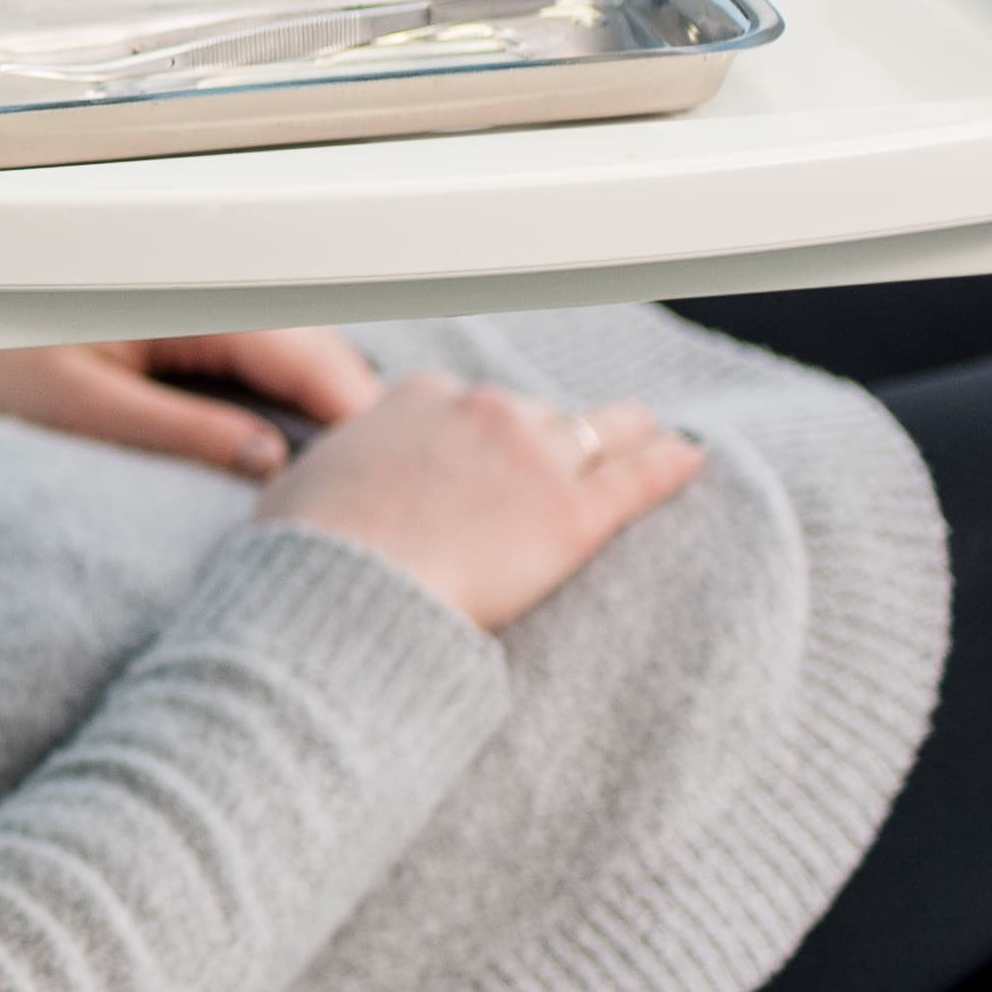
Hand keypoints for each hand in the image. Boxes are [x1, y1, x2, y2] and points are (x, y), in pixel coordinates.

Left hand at [0, 328, 379, 476]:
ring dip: (319, 415)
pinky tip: (287, 462)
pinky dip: (280, 404)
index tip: (399, 485)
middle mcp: (198, 285)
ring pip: (291, 357)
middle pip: (314, 354)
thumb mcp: (76, 404)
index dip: (357, 420)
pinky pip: (253, 361)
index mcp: (183, 292)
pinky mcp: (175, 324)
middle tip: (385, 508)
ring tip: (344, 494)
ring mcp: (191, 302)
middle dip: (352, 423)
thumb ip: (180, 430)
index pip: (306, 355)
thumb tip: (271, 466)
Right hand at [251, 374, 704, 632]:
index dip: (476, 430)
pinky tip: (690, 457)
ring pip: (599, 429)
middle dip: (544, 434)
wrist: (347, 593)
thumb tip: (320, 485)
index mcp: (415, 397)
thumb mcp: (301, 487)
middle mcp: (482, 410)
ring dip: (623, 430)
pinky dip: (669, 463)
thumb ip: (333, 471)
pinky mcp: (574, 512)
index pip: (463, 400)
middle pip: (533, 412)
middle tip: (560, 455)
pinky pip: (639, 475)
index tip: (481, 451)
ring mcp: (534, 456)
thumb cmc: (310, 553)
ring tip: (648, 433)